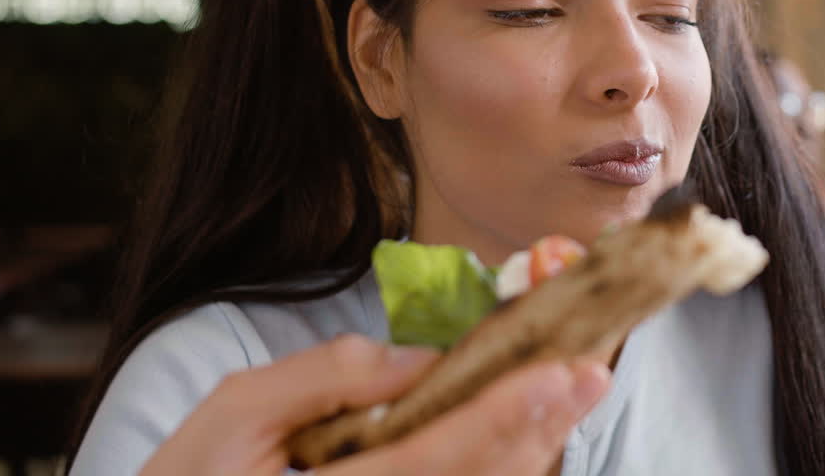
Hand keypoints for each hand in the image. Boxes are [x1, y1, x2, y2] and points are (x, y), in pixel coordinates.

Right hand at [140, 333, 609, 475]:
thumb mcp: (236, 414)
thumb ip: (326, 378)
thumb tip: (419, 359)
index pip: (430, 460)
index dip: (500, 417)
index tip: (559, 374)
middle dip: (537, 430)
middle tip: (588, 377)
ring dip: (529, 452)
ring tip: (567, 397)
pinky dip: (499, 471)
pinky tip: (525, 437)